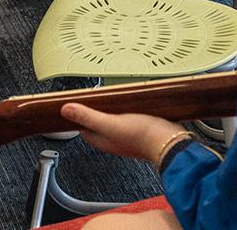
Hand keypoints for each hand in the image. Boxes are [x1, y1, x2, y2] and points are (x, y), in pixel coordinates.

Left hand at [60, 102, 184, 163]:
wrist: (170, 142)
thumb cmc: (142, 136)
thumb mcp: (110, 123)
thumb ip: (88, 116)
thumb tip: (66, 110)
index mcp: (104, 140)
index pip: (84, 129)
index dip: (77, 117)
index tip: (73, 104)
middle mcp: (115, 139)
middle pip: (98, 124)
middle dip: (92, 111)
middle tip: (88, 97)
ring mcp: (128, 135)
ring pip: (113, 121)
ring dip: (109, 109)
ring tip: (107, 96)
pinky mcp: (141, 129)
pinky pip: (128, 118)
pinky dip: (124, 110)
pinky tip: (128, 102)